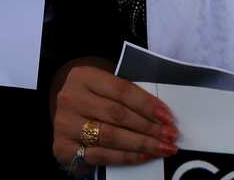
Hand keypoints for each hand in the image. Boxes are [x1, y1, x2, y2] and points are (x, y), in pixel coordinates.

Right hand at [51, 60, 177, 171]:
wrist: (62, 117)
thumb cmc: (92, 100)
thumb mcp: (103, 89)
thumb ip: (125, 97)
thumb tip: (161, 115)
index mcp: (82, 77)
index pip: (121, 90)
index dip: (147, 104)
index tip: (168, 117)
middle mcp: (71, 98)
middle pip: (117, 114)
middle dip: (149, 127)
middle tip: (171, 135)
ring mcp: (65, 124)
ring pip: (111, 136)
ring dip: (142, 143)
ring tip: (164, 148)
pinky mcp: (64, 147)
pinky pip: (102, 155)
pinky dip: (126, 157)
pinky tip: (144, 156)